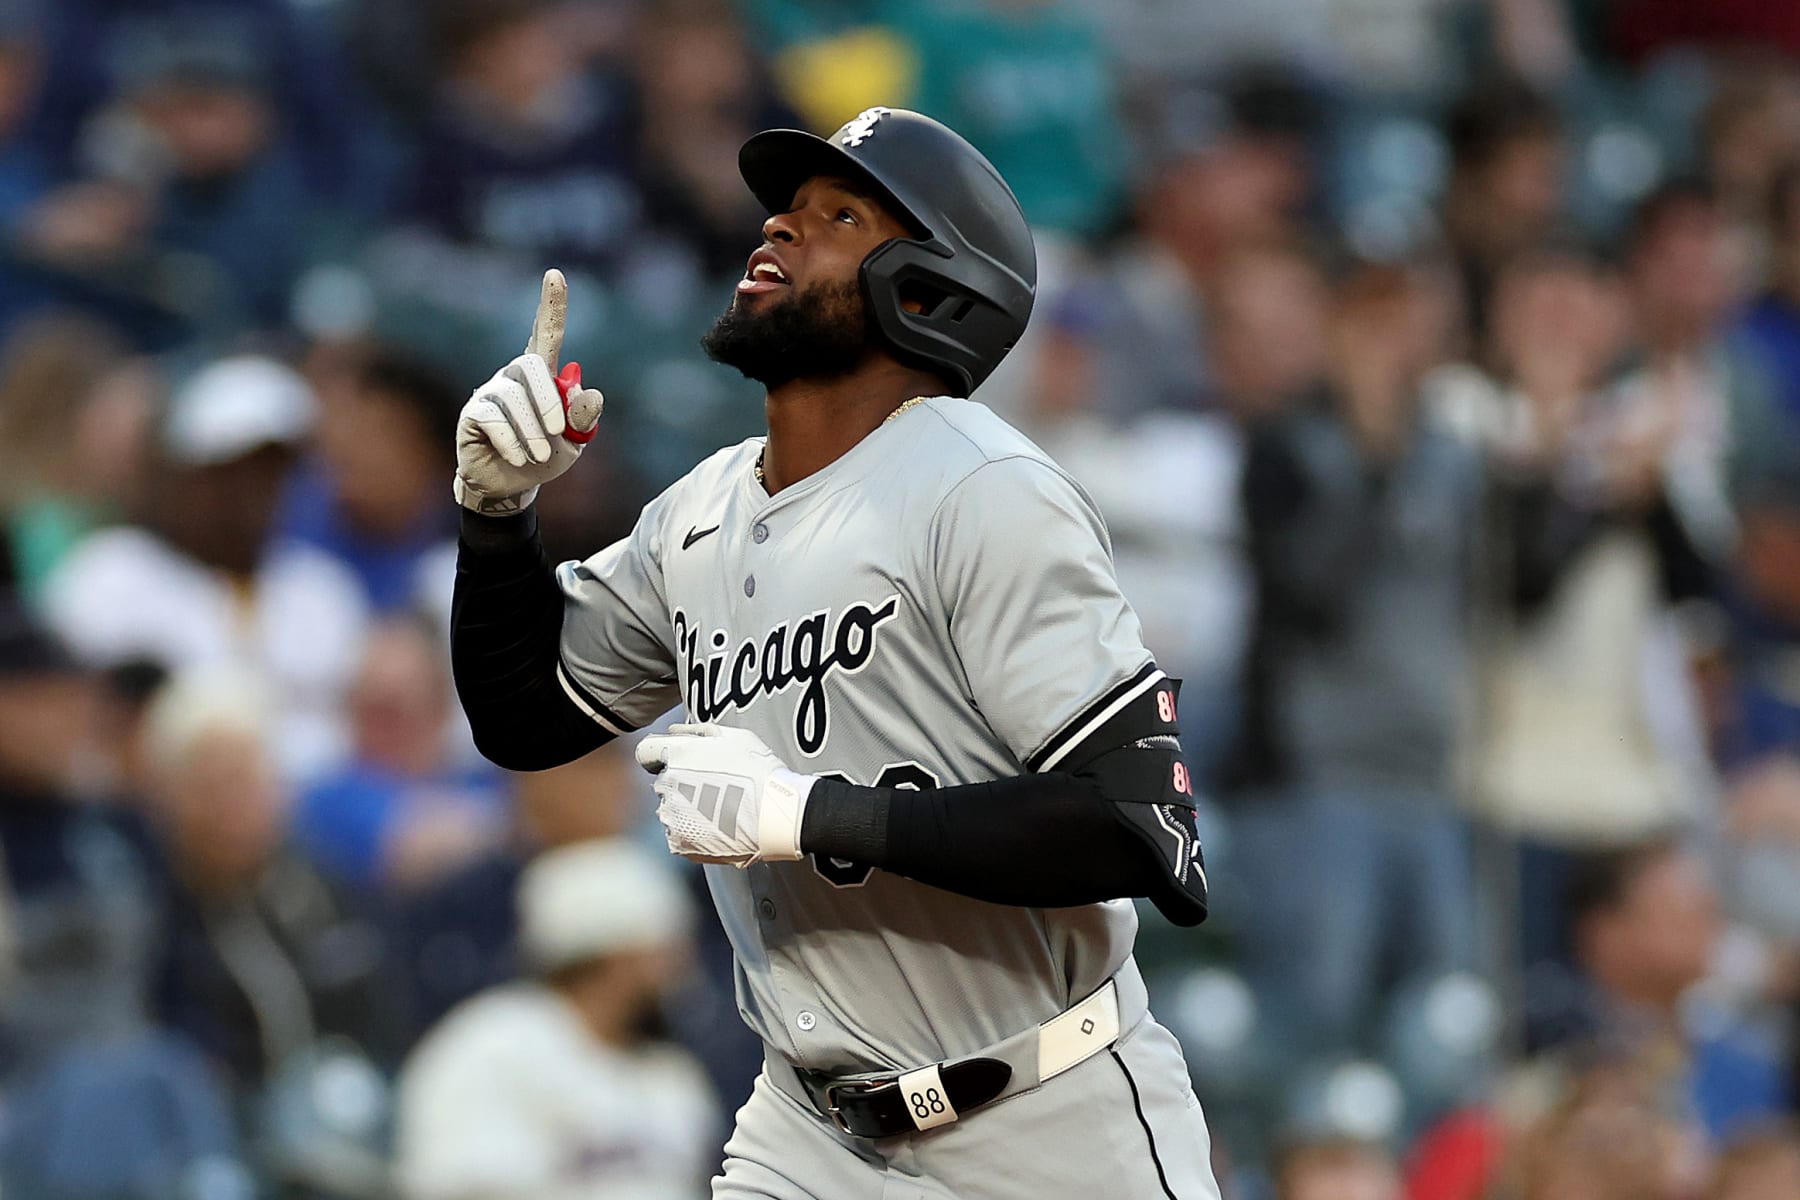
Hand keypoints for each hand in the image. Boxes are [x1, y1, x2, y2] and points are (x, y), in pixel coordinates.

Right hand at [453, 269, 605, 513]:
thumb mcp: (574, 442)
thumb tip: (590, 392)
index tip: (555, 274)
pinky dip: (513, 441)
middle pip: (530, 366)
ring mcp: (490, 392)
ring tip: (540, 455)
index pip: (547, 334)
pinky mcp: (473, 414)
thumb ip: (583, 419)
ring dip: (533, 432)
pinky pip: (492, 418)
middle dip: (548, 402)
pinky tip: (521, 458)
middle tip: (559, 434)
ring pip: (513, 399)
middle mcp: (514, 376)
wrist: (512, 485)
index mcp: (543, 376)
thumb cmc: (545, 456)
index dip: (551, 305)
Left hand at [635, 723, 813, 865]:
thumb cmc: (759, 770)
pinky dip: (693, 832)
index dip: (660, 756)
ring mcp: (671, 816)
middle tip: (714, 789)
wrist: (775, 814)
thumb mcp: (733, 736)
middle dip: (681, 784)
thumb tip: (671, 732)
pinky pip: (678, 834)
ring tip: (720, 810)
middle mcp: (666, 784)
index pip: (645, 752)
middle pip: (663, 783)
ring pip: (671, 810)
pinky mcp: (679, 842)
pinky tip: (718, 827)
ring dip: (687, 809)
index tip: (677, 763)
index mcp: (676, 754)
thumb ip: (696, 732)